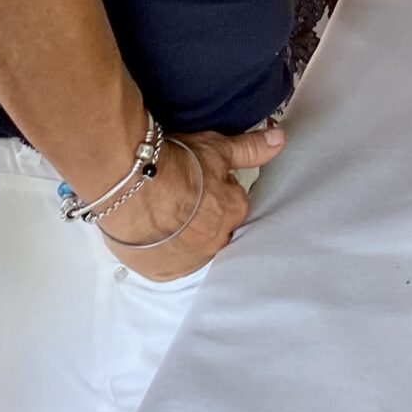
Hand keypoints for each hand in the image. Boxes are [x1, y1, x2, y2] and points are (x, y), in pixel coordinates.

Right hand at [94, 121, 286, 281]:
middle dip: (201, 217)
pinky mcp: (161, 272)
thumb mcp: (217, 148)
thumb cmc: (177, 164)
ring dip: (182, 236)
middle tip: (178, 198)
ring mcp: (188, 260)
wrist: (131, 185)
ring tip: (162, 216)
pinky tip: (151, 235)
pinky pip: (167, 264)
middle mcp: (216, 242)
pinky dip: (162, 252)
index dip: (213, 191)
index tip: (196, 181)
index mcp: (234, 213)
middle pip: (213, 229)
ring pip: (191, 249)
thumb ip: (249, 149)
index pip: (231, 204)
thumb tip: (279, 140)